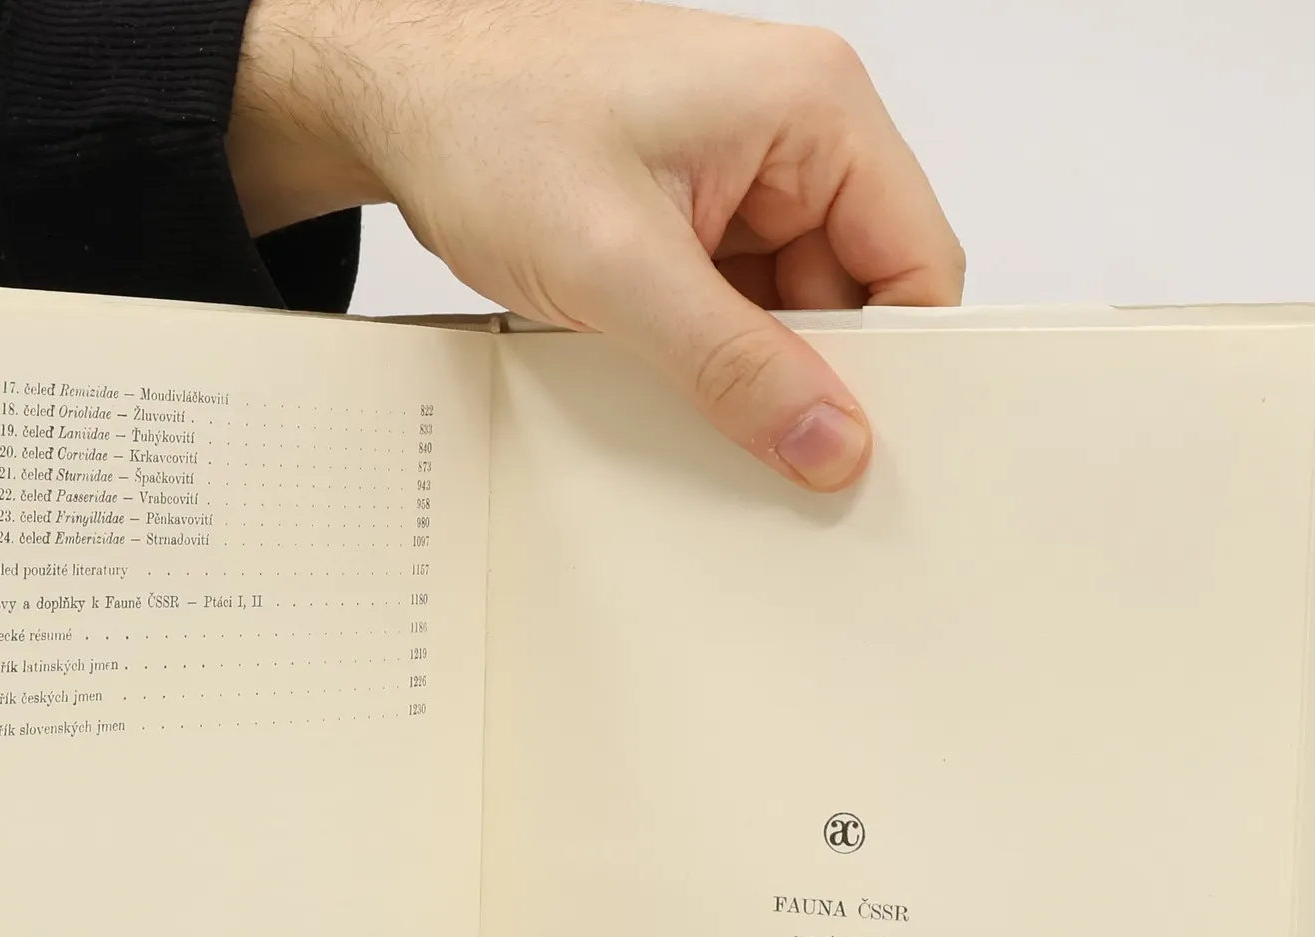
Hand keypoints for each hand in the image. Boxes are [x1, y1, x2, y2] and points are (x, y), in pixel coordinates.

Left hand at [229, 0, 963, 489]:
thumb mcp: (620, 268)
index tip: (864, 453)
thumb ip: (735, 364)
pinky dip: (709, 359)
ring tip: (683, 396)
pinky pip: (737, 311)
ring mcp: (744, 178)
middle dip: (814, 378)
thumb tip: (831, 441)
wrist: (394, 103)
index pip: (919, 260)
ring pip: (794, 315)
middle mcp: (795, 134)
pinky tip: (664, 381)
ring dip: (750, 372)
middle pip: (859, 297)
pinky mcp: (696, 217)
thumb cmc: (489, 125)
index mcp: (816, 108)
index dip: (900, 365)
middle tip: (769, 455)